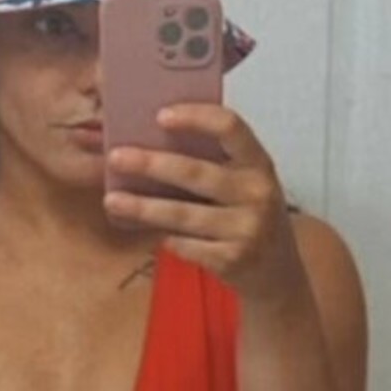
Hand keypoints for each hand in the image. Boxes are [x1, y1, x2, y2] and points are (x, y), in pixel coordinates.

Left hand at [105, 104, 306, 305]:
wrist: (278, 275)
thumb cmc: (251, 218)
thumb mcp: (246, 184)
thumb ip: (216, 164)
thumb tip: (154, 142)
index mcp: (259, 164)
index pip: (230, 127)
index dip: (195, 117)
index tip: (160, 116)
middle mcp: (256, 194)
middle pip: (195, 172)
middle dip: (150, 164)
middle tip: (116, 157)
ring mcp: (245, 230)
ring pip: (182, 214)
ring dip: (142, 207)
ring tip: (112, 200)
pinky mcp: (231, 260)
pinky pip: (185, 245)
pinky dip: (164, 238)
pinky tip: (150, 233)